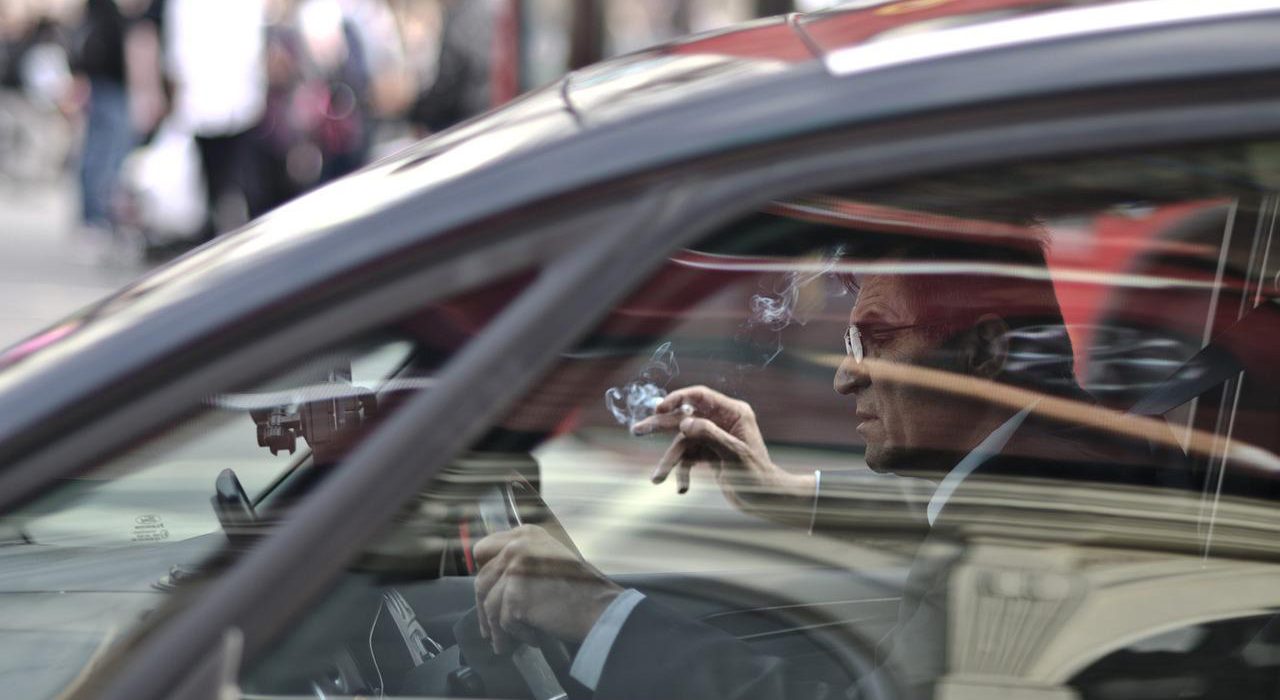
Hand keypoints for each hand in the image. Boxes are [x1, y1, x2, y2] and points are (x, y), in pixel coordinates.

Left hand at [473, 525, 622, 653]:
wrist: (599, 607)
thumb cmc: (579, 589)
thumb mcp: (548, 558)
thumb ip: (520, 560)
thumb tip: (490, 583)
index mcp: (525, 533)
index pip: (484, 549)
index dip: (483, 574)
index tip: (484, 593)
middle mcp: (517, 545)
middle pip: (483, 580)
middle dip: (484, 608)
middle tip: (488, 630)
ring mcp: (515, 568)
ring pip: (490, 604)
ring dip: (498, 628)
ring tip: (507, 643)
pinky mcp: (515, 594)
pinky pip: (504, 621)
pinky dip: (517, 634)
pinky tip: (533, 637)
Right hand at [631, 385, 814, 524]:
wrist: (766, 499)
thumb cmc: (757, 475)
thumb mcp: (734, 453)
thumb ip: (710, 435)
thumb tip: (684, 423)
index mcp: (733, 413)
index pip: (699, 397)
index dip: (677, 399)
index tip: (658, 409)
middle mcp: (721, 421)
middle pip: (684, 418)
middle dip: (660, 427)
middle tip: (636, 430)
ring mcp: (713, 438)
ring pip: (682, 443)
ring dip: (670, 461)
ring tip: (656, 479)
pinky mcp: (708, 454)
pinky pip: (688, 459)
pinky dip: (683, 473)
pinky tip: (682, 488)